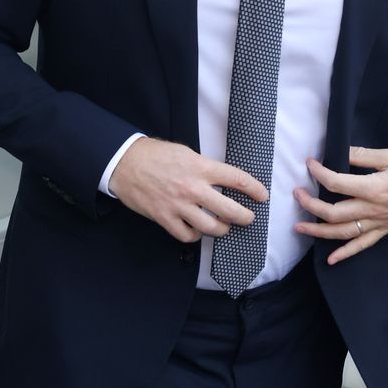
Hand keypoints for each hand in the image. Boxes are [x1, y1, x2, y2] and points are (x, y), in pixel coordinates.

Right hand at [110, 137, 268, 242]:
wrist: (125, 163)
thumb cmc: (155, 155)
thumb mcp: (185, 152)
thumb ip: (204, 166)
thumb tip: (222, 179)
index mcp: (200, 167)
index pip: (236, 179)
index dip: (254, 189)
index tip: (262, 196)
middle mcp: (192, 188)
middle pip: (229, 210)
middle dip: (244, 217)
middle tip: (248, 218)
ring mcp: (178, 205)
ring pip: (211, 227)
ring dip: (222, 229)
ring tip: (224, 227)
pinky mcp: (164, 218)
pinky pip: (187, 235)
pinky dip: (196, 235)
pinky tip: (197, 230)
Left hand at [294, 146, 387, 264]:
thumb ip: (363, 156)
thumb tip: (340, 152)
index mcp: (375, 188)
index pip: (337, 183)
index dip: (319, 172)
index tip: (310, 163)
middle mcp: (374, 209)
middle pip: (334, 213)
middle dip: (311, 205)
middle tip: (297, 194)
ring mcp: (379, 223)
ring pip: (343, 233)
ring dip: (319, 232)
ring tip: (300, 227)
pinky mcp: (385, 230)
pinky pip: (362, 245)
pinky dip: (345, 253)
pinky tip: (330, 259)